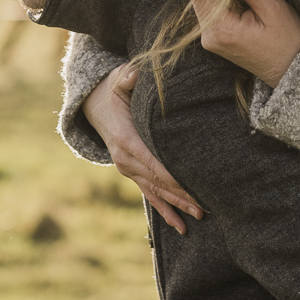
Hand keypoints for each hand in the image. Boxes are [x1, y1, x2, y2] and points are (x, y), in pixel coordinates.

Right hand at [81, 62, 203, 233]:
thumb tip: (134, 74)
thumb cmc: (113, 90)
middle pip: (158, 181)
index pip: (152, 161)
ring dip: (177, 205)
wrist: (94, 106)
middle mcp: (126, 160)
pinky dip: (165, 210)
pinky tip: (180, 225)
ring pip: (156, 192)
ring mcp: (128, 169)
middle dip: (181, 194)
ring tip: (199, 216)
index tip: (190, 185)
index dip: (171, 175)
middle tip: (204, 206)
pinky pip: (150, 195)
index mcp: (126, 139)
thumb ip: (127, 78)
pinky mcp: (133, 173)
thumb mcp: (118, 81)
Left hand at [189, 0, 299, 86]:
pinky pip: (212, 12)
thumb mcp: (272, 7)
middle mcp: (209, 37)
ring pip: (205, 2)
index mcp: (221, 29)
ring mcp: (210, 40)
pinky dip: (224, 2)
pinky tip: (242, 0)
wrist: (293, 70)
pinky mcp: (215, 39)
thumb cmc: (288, 40)